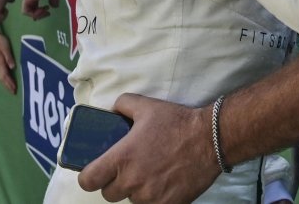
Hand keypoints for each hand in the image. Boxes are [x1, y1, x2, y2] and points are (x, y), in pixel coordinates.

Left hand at [79, 94, 219, 203]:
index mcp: (121, 159)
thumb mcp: (147, 106)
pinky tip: (166, 181)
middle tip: (129, 170)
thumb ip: (123, 105)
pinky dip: (156, 196)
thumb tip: (111, 111)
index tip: (96, 173)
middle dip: (116, 183)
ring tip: (152, 173)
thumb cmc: (178, 123)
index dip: (89, 177)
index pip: (88, 181)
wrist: (210, 139)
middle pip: (109, 194)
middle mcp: (132, 182)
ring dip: (137, 190)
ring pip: (132, 199)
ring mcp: (149, 197)